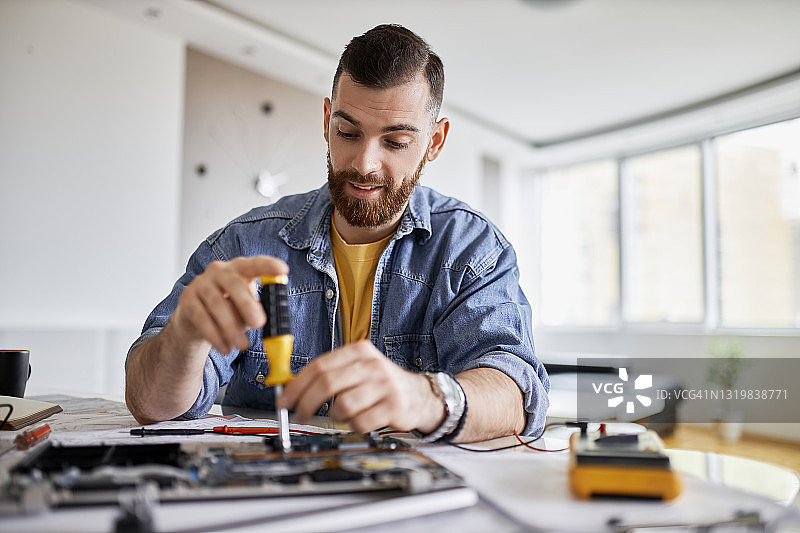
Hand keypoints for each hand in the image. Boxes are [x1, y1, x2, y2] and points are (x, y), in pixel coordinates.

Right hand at [170, 256, 288, 353]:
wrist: (194, 319)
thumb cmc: (228, 310)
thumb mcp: (246, 308)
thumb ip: (258, 310)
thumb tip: (271, 321)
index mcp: (239, 269)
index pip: (254, 263)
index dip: (268, 265)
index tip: (282, 270)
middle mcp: (219, 271)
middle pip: (234, 283)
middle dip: (247, 304)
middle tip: (259, 323)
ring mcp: (201, 284)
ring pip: (217, 304)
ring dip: (231, 328)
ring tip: (243, 346)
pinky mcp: (187, 300)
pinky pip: (202, 318)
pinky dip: (215, 336)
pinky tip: (225, 348)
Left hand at [278, 340, 444, 433]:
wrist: (419, 395)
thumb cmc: (381, 383)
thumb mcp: (358, 368)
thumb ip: (329, 373)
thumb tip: (292, 386)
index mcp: (359, 351)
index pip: (319, 366)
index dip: (297, 385)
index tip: (284, 400)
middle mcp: (372, 365)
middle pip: (327, 384)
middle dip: (306, 403)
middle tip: (299, 415)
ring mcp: (384, 386)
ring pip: (342, 406)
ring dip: (334, 416)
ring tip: (341, 415)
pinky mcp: (393, 407)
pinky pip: (360, 422)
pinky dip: (354, 425)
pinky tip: (360, 420)